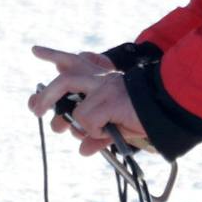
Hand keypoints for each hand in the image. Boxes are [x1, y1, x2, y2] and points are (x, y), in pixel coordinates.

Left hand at [28, 45, 147, 156]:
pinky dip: (92, 131)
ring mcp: (103, 87)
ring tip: (58, 128)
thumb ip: (97, 137)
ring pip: (67, 88)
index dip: (55, 55)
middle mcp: (100, 79)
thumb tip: (83, 151)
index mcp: (102, 80)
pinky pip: (86, 119)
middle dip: (46, 94)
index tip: (36, 51)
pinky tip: (105, 132)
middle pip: (65, 78)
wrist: (167, 111)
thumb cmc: (143, 117)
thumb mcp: (115, 128)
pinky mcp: (108, 99)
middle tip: (34, 110)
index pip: (75, 62)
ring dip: (58, 112)